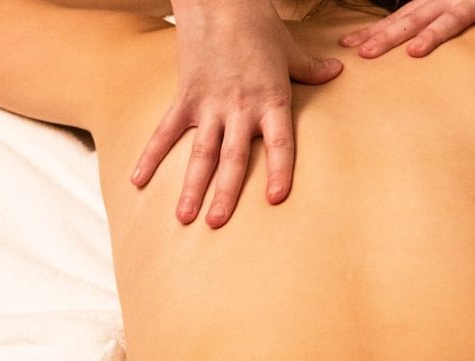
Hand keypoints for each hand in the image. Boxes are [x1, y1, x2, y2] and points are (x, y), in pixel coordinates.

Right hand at [131, 0, 342, 228]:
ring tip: (184, 217)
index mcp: (271, 100)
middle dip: (225, 193)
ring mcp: (209, 105)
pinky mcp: (185, 97)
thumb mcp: (291, 50)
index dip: (278, 171)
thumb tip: (337, 72)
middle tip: (217, 224)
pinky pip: (165, 131)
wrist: (219, 0)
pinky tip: (137, 180)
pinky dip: (151, 155)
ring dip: (191, 186)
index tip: (274, 198)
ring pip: (200, 152)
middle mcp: (240, 109)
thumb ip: (312, 70)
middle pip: (233, 158)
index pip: (280, 143)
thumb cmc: (258, 25)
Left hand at [340, 0, 474, 59]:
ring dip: (432, 35)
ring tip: (414, 53)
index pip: (397, 19)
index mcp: (430, 3)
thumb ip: (420, 21)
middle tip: (367, 53)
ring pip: (451, 20)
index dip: (372, 32)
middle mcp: (447, 1)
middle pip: (414, 20)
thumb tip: (396, 46)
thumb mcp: (441, 4)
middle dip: (389, 36)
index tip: (348, 46)